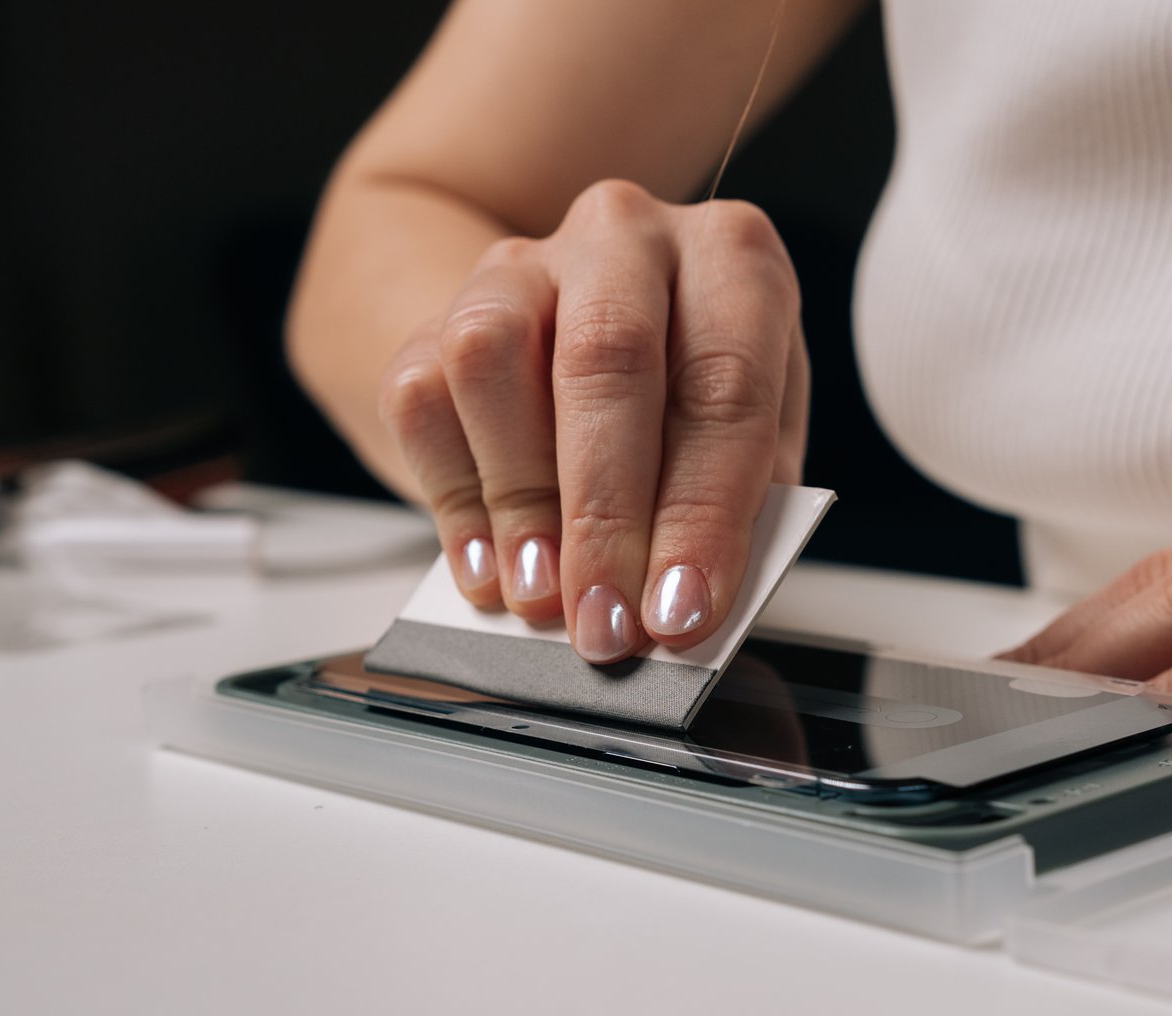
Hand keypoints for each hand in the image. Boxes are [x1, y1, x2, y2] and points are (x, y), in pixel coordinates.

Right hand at [378, 179, 808, 660]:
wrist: (572, 328)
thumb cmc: (683, 396)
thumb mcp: (749, 441)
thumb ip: (737, 510)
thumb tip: (690, 598)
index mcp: (731, 257)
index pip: (724, 386)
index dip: (702, 512)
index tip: (683, 610)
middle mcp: (626, 237)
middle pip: (607, 360)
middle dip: (605, 518)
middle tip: (606, 623)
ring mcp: (523, 263)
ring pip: (492, 359)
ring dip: (519, 501)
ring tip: (541, 596)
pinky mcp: (438, 309)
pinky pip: (422, 397)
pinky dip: (454, 500)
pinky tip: (488, 568)